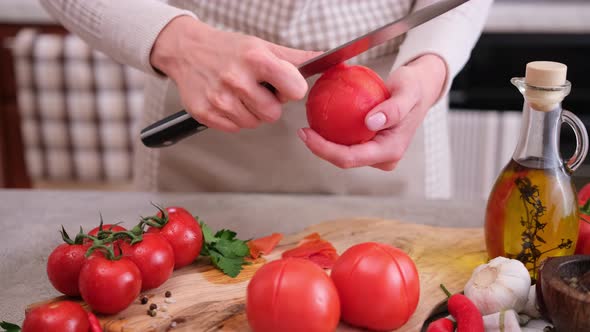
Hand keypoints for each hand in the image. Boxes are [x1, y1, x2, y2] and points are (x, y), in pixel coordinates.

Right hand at [150, 16, 319, 131]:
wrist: (188, 51)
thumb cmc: (229, 49)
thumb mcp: (263, 47)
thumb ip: (296, 59)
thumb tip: (328, 61)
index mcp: (255, 59)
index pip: (295, 90)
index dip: (292, 89)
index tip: (284, 84)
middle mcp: (235, 78)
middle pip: (273, 113)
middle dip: (269, 104)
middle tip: (257, 89)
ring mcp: (219, 98)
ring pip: (254, 123)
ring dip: (252, 112)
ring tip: (241, 94)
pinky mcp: (205, 113)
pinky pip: (235, 128)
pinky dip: (235, 118)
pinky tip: (229, 101)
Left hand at [297, 54, 446, 170]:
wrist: (420, 89)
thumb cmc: (415, 87)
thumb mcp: (408, 91)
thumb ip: (394, 108)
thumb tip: (371, 122)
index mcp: (391, 151)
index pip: (351, 158)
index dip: (325, 150)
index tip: (307, 134)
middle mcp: (383, 158)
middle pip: (344, 160)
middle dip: (320, 149)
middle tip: (301, 130)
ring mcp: (377, 154)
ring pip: (344, 154)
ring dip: (324, 143)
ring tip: (307, 127)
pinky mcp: (371, 146)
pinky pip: (347, 143)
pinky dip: (332, 134)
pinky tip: (318, 121)